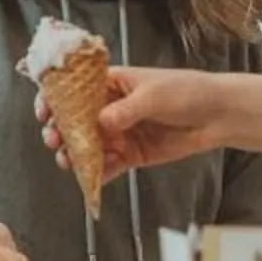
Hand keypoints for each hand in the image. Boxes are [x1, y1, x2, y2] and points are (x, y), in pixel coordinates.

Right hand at [32, 65, 225, 176]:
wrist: (217, 115)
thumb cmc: (186, 91)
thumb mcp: (154, 94)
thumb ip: (126, 110)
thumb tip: (102, 123)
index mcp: (111, 84)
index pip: (74, 89)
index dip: (54, 99)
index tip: (44, 111)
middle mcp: (109, 109)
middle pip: (74, 121)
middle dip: (60, 131)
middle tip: (54, 139)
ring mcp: (119, 133)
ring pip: (87, 146)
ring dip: (73, 154)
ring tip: (68, 161)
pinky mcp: (131, 155)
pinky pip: (108, 166)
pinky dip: (97, 173)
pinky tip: (91, 177)